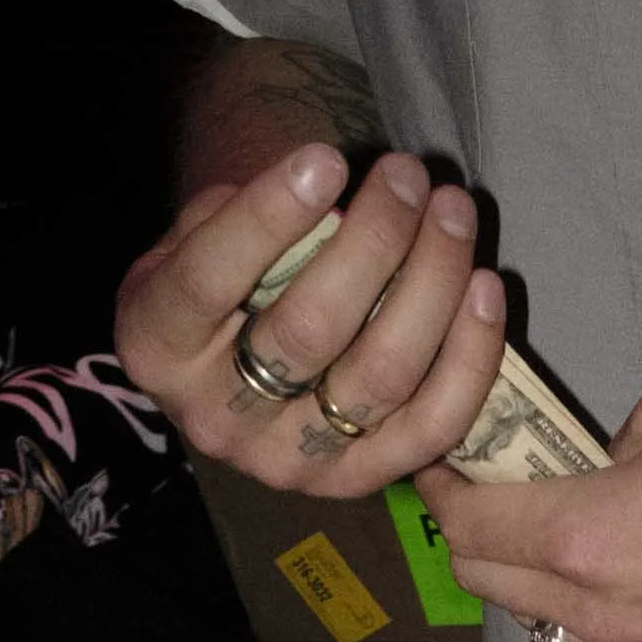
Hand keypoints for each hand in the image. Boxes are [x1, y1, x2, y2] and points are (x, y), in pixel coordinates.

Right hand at [114, 146, 507, 496]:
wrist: (231, 368)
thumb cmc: (222, 280)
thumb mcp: (198, 236)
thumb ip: (244, 217)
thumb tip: (334, 205)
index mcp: (156, 347)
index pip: (209, 279)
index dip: (270, 215)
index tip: (328, 158)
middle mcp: (218, 420)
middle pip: (311, 328)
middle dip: (374, 239)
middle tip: (408, 175)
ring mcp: (291, 464)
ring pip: (381, 376)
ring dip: (432, 284)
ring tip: (451, 212)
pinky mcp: (359, 483)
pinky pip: (432, 427)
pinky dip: (470, 357)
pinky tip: (485, 288)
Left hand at [425, 380, 641, 641]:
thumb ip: (619, 437)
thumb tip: (607, 462)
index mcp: (583, 538)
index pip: (467, 522)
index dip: (439, 482)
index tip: (439, 450)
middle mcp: (597, 610)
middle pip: (487, 580)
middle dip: (469, 528)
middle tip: (486, 479)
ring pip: (544, 614)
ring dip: (529, 568)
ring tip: (555, 517)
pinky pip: (606, 633)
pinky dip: (589, 595)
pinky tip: (629, 557)